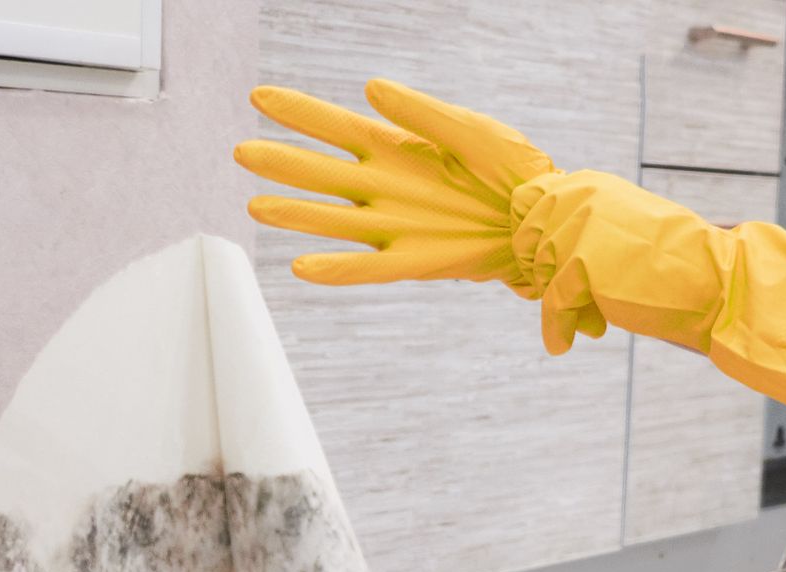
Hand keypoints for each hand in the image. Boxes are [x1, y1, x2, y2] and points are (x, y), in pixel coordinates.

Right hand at [236, 80, 557, 287]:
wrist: (541, 217)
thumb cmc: (512, 168)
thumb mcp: (472, 130)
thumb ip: (421, 112)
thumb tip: (370, 88)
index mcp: (395, 148)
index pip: (334, 126)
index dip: (298, 112)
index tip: (260, 96)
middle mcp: (382, 186)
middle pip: (320, 172)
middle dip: (282, 162)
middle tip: (243, 151)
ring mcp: (391, 225)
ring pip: (330, 219)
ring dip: (295, 213)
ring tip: (257, 206)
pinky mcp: (408, 261)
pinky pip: (363, 267)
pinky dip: (334, 268)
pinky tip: (301, 266)